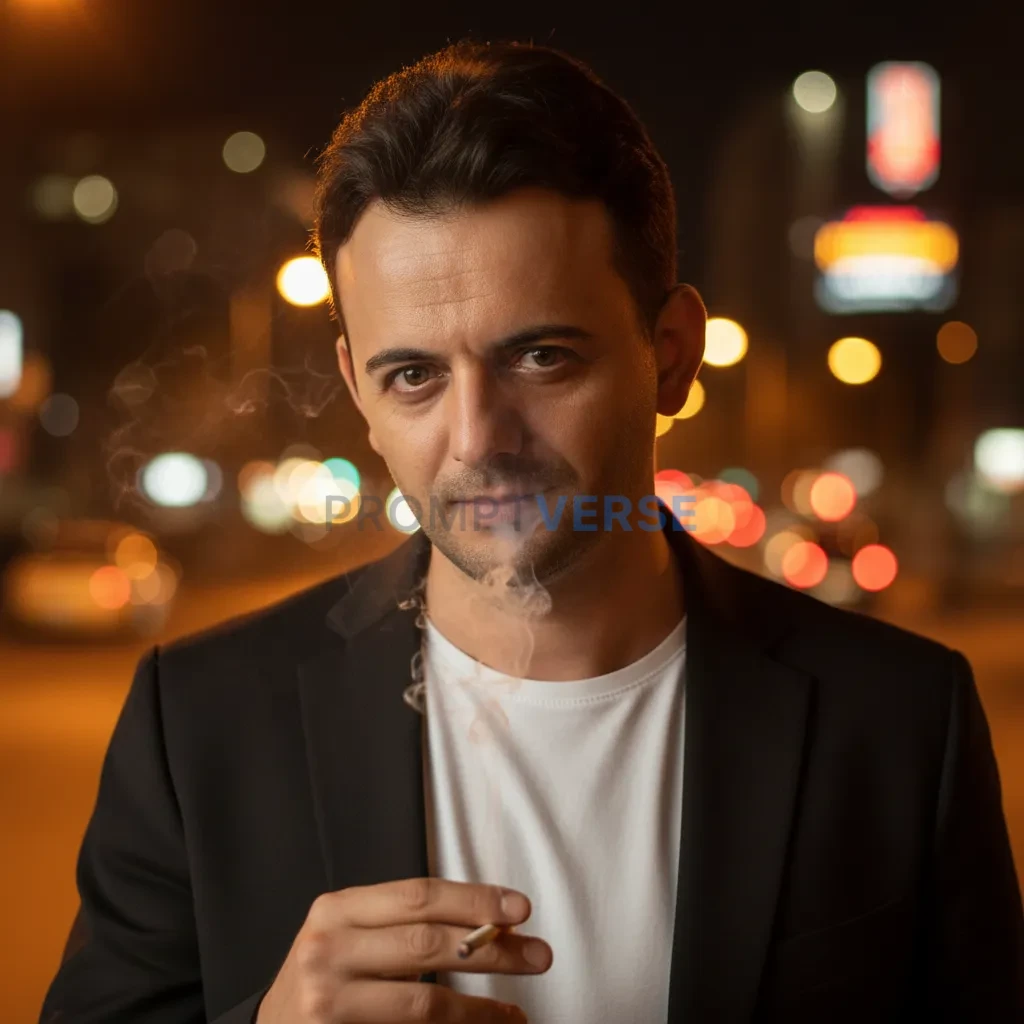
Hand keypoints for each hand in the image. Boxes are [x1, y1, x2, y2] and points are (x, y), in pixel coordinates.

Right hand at [256, 877, 551, 1021]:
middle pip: (427, 943)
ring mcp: (330, 1001)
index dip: (474, 900)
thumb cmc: (326, 975)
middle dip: (492, 949)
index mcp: (338, 909)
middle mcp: (329, 949)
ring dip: (481, 1008)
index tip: (520, 908)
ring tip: (514, 1012)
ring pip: (425, 1002)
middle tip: (538, 955)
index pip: (419, 896)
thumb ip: (405, 923)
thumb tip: (491, 922)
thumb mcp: (352, 934)